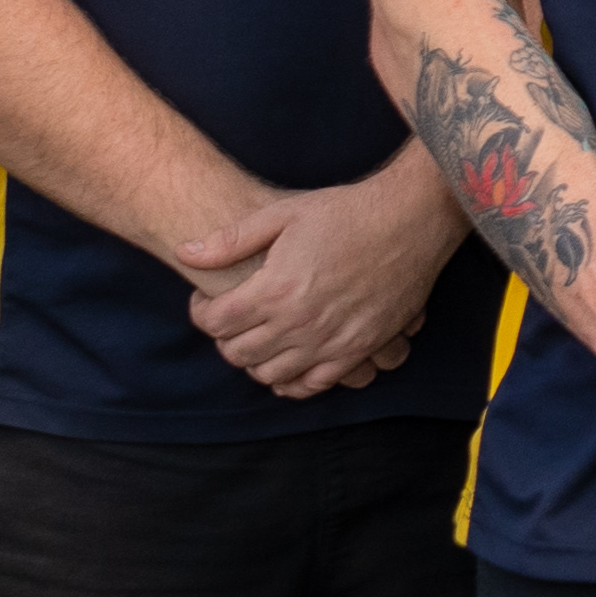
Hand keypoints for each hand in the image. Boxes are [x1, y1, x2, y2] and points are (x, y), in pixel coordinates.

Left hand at [183, 152, 464, 398]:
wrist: (410, 220)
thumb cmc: (345, 212)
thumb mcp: (282, 214)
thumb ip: (230, 240)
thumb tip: (185, 252)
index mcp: (276, 289)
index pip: (216, 322)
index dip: (202, 312)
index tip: (209, 301)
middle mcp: (299, 323)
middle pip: (238, 353)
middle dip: (225, 338)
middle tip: (232, 319)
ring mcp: (330, 342)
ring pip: (271, 374)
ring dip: (256, 360)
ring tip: (261, 336)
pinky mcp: (358, 351)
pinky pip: (313, 384)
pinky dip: (293, 381)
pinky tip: (290, 360)